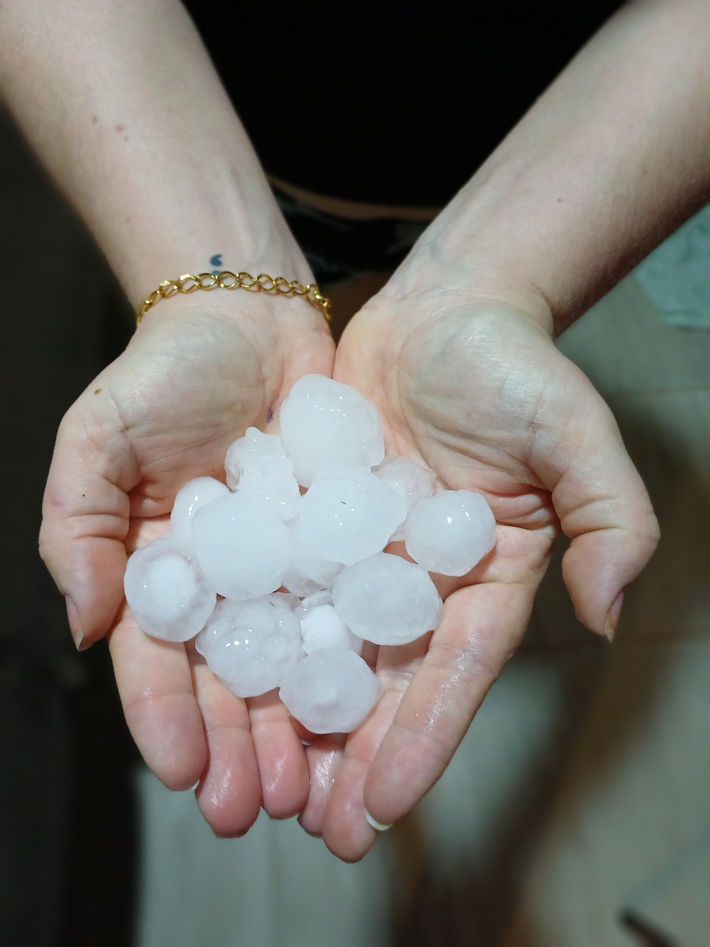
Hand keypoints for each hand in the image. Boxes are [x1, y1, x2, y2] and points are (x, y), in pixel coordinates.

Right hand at [40, 294, 333, 835]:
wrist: (248, 315)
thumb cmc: (165, 370)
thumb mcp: (98, 437)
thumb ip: (77, 524)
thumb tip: (82, 622)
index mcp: (160, 569)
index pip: (157, 658)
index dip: (166, 718)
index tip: (186, 774)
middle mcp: (228, 581)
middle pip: (231, 679)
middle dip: (240, 747)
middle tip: (261, 808)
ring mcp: (289, 565)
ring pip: (295, 660)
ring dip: (300, 727)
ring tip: (315, 786)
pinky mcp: (344, 540)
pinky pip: (353, 604)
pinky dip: (359, 658)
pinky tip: (371, 708)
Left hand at [304, 290, 658, 859]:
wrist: (440, 310)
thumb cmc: (514, 364)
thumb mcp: (574, 432)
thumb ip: (608, 517)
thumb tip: (610, 612)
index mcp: (487, 575)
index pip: (458, 669)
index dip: (425, 737)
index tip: (384, 806)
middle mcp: (423, 579)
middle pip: (389, 679)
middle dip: (357, 757)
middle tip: (319, 832)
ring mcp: (364, 554)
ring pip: (329, 648)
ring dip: (300, 721)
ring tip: (265, 789)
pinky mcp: (314, 523)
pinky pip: (283, 585)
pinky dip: (258, 637)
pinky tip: (224, 688)